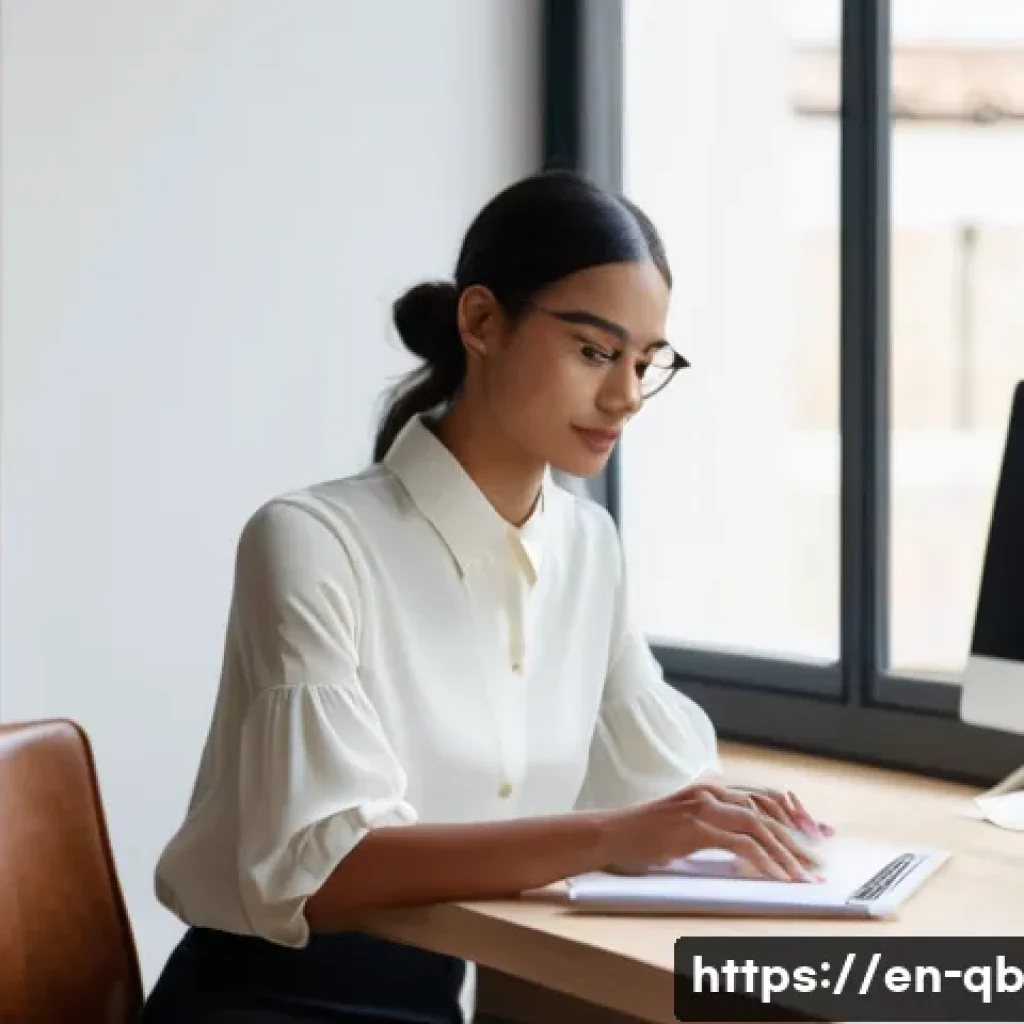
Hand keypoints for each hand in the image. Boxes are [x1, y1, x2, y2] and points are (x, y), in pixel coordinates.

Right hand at [598, 781, 826, 882]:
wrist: (611, 834)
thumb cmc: (644, 835)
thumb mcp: (683, 823)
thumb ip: (713, 825)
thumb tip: (747, 844)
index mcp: (710, 789)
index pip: (762, 796)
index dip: (792, 813)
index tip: (815, 833)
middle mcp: (710, 792)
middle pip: (767, 810)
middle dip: (798, 836)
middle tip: (817, 861)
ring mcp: (703, 808)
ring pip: (759, 827)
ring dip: (787, 853)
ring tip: (803, 875)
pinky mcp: (696, 828)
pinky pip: (742, 845)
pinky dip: (765, 861)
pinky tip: (778, 878)